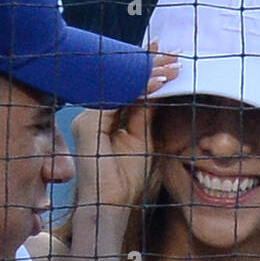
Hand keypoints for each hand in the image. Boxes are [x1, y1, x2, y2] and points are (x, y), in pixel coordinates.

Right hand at [71, 46, 177, 212]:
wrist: (109, 206)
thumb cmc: (124, 180)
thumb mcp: (140, 140)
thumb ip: (143, 114)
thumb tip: (157, 89)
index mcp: (101, 118)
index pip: (125, 87)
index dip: (144, 71)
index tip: (165, 58)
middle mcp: (91, 115)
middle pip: (120, 82)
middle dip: (148, 65)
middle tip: (173, 54)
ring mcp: (86, 119)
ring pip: (118, 86)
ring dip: (146, 73)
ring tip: (171, 65)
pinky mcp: (87, 125)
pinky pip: (115, 99)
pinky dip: (138, 89)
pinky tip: (158, 82)